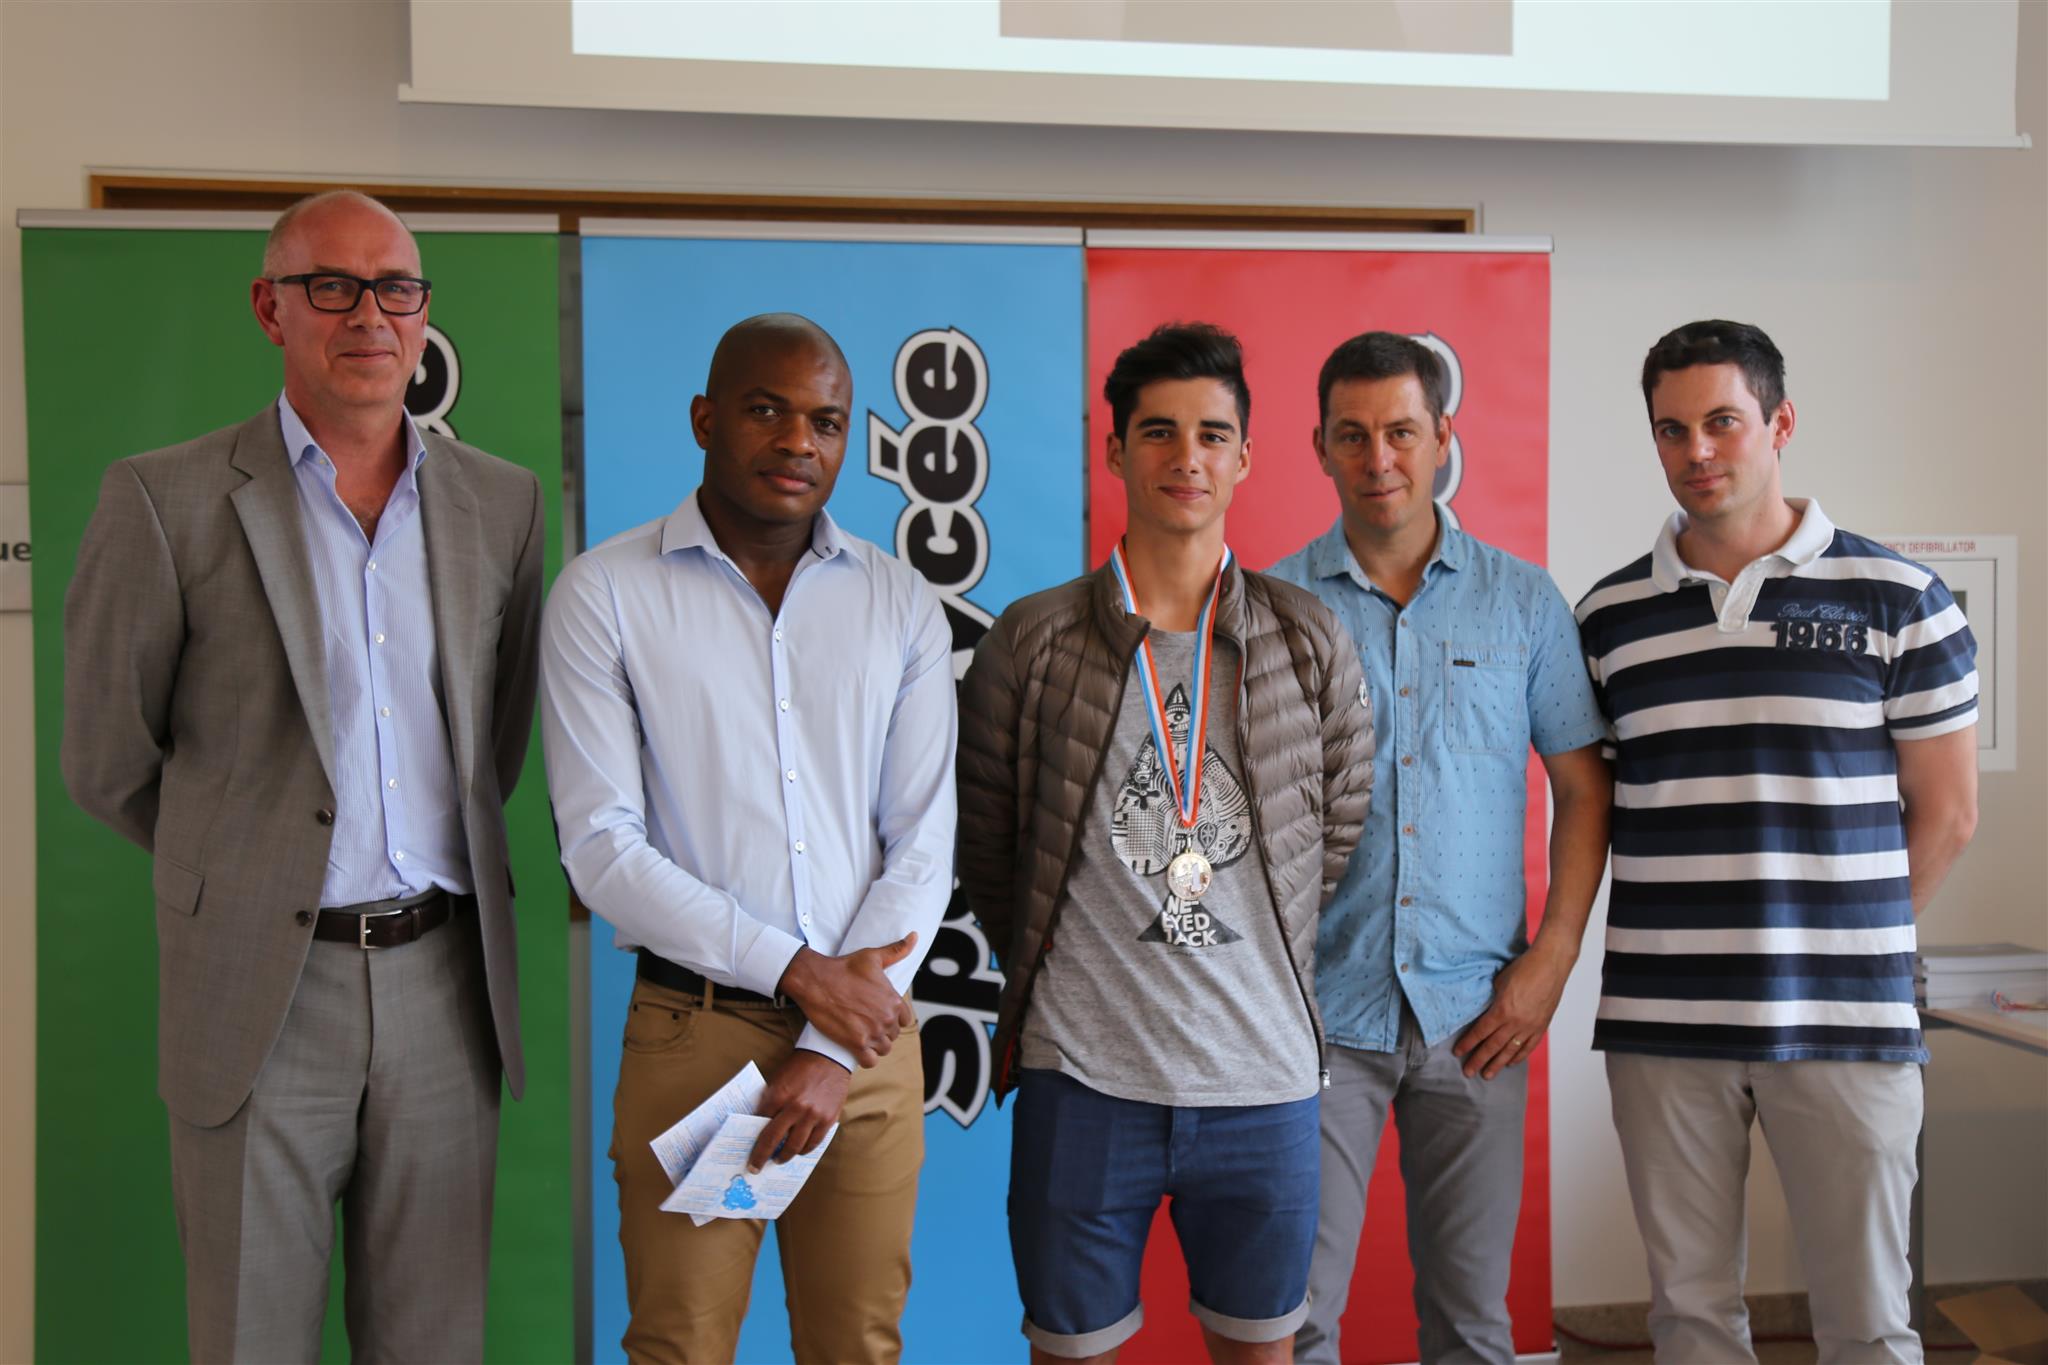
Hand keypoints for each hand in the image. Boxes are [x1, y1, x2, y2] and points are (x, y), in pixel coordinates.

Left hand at [748, 1051, 849, 1171]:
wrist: (829, 1057)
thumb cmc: (800, 1067)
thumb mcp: (778, 1079)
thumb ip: (770, 1101)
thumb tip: (759, 1124)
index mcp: (779, 1095)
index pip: (760, 1123)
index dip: (753, 1139)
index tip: (748, 1151)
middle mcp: (795, 1107)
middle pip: (773, 1140)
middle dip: (762, 1157)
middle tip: (755, 1167)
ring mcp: (813, 1115)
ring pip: (795, 1147)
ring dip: (784, 1157)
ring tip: (779, 1159)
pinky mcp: (828, 1119)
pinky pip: (813, 1143)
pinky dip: (804, 1150)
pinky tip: (799, 1151)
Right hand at [775, 933, 918, 1067]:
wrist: (816, 980)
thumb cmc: (843, 967)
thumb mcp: (873, 957)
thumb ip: (897, 950)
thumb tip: (915, 936)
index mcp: (893, 1000)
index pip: (904, 1020)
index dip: (893, 1018)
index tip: (879, 1014)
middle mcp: (886, 1018)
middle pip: (893, 1035)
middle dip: (882, 1031)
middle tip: (866, 1024)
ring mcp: (872, 1032)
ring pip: (883, 1049)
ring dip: (875, 1045)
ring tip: (862, 1036)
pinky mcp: (855, 1044)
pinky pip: (870, 1061)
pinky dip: (866, 1058)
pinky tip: (858, 1049)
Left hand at [1451, 940, 1576, 1078]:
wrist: (1550, 965)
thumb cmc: (1524, 968)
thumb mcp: (1499, 982)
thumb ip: (1492, 1000)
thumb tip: (1485, 1010)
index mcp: (1501, 1010)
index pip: (1480, 1032)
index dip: (1468, 1044)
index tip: (1458, 1053)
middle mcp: (1515, 1023)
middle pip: (1493, 1046)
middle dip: (1479, 1060)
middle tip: (1468, 1072)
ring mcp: (1530, 1026)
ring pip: (1510, 1051)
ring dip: (1498, 1064)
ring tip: (1488, 1075)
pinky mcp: (1541, 1026)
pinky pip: (1528, 1046)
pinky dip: (1518, 1056)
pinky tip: (1510, 1063)